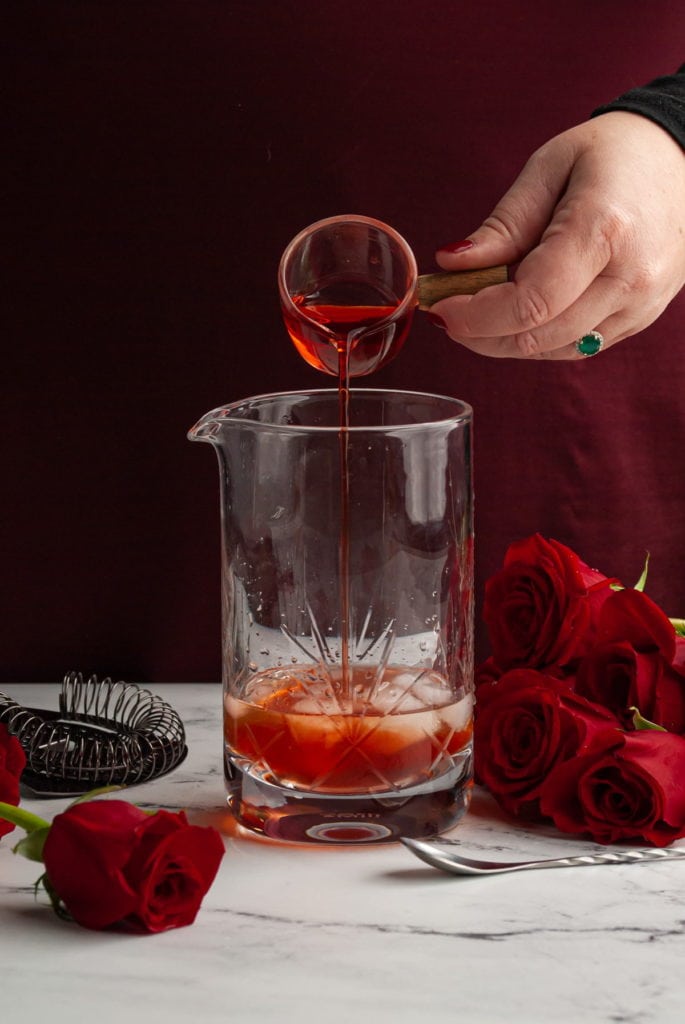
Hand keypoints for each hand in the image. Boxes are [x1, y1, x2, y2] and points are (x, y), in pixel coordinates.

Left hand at [430, 112, 684, 358]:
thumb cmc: (618, 153)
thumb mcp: (550, 166)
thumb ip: (503, 224)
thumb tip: (452, 265)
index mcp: (605, 231)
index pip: (530, 302)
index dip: (478, 315)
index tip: (441, 307)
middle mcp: (631, 278)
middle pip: (539, 336)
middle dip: (482, 334)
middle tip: (449, 314)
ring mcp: (641, 305)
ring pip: (555, 350)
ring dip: (506, 342)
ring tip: (478, 314)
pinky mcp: (641, 318)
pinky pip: (577, 347)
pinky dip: (537, 340)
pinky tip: (517, 316)